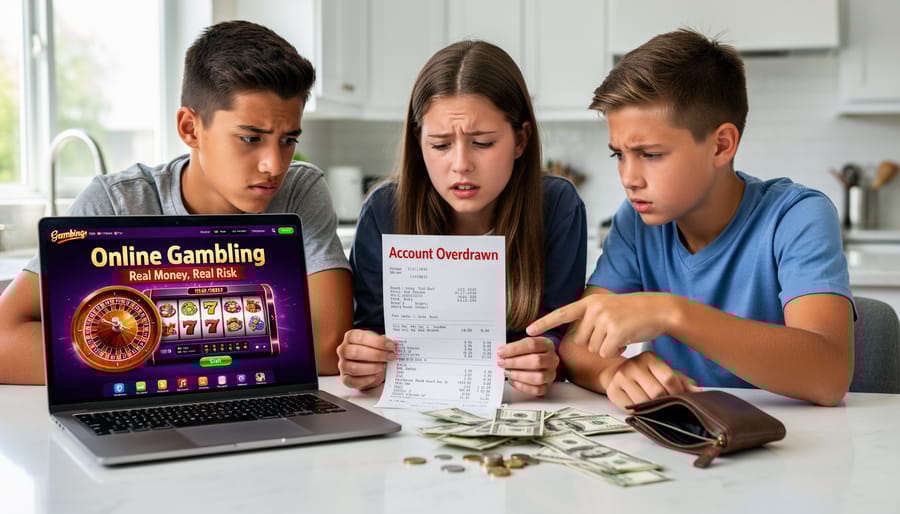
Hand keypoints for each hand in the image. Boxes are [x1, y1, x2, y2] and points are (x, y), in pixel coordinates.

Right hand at [336, 329, 395, 389]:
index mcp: (350, 337)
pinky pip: (352, 381)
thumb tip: (392, 345)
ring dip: (372, 368)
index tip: (391, 346)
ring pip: (354, 368)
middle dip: (376, 355)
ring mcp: (342, 364)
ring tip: (383, 366)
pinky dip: (365, 379)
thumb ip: (383, 342)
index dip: (377, 342)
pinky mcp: (345, 378)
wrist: (367, 362)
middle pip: (356, 353)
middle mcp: (343, 350)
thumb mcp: (376, 341)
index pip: (361, 338)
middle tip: (390, 357)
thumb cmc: (372, 349)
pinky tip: (375, 376)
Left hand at [497, 337, 558, 396]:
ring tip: (507, 372)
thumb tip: (501, 351)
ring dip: (519, 375)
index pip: (532, 344)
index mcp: (547, 345)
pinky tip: (513, 381)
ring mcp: (551, 374)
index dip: (515, 348)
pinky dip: (522, 386)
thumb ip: (514, 347)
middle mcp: (552, 360)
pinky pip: (537, 390)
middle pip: (536, 361)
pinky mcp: (547, 386)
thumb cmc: (530, 353)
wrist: (540, 363)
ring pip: (538, 377)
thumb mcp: (524, 345)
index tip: (501, 352)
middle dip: (515, 362)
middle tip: (502, 363)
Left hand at [527, 293, 676, 357]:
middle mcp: (594, 308)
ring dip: (607, 347)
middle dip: (595, 343)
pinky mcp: (615, 331)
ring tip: (622, 334)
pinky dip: (616, 351)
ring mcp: (604, 319)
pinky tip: (626, 341)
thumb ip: (591, 318)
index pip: (562, 313)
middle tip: (613, 332)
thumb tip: (576, 339)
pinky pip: (606, 352)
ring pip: (593, 348)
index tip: (528, 330)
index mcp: (590, 302)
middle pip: (581, 340)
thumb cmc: (634, 313)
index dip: (544, 323)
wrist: (660, 310)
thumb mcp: (609, 308)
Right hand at [603, 352, 700, 410]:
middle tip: (668, 407)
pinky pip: (630, 408)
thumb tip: (698, 392)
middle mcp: (634, 365)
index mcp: (650, 358)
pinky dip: (638, 413)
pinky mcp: (613, 390)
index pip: (668, 378)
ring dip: (652, 410)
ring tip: (655, 409)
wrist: (616, 372)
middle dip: (665, 403)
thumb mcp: (664, 373)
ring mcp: (621, 377)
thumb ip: (682, 381)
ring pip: (643, 402)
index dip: (677, 393)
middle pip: (657, 392)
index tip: (680, 400)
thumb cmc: (645, 374)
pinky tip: (642, 409)